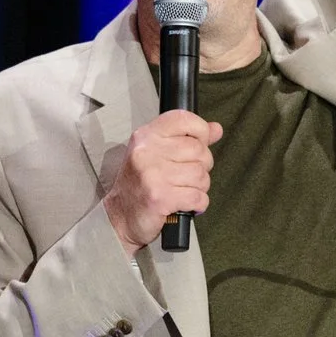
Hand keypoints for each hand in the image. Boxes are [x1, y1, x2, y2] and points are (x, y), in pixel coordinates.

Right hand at [103, 110, 223, 251]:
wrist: (120, 217)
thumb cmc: (139, 185)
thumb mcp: (158, 154)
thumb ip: (187, 139)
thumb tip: (215, 129)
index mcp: (146, 136)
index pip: (183, 119)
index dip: (201, 130)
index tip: (200, 143)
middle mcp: (148, 151)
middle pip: (199, 150)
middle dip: (201, 167)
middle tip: (187, 176)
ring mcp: (153, 174)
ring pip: (201, 175)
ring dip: (199, 187)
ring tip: (183, 190)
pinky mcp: (160, 197)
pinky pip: (198, 197)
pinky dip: (198, 203)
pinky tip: (186, 203)